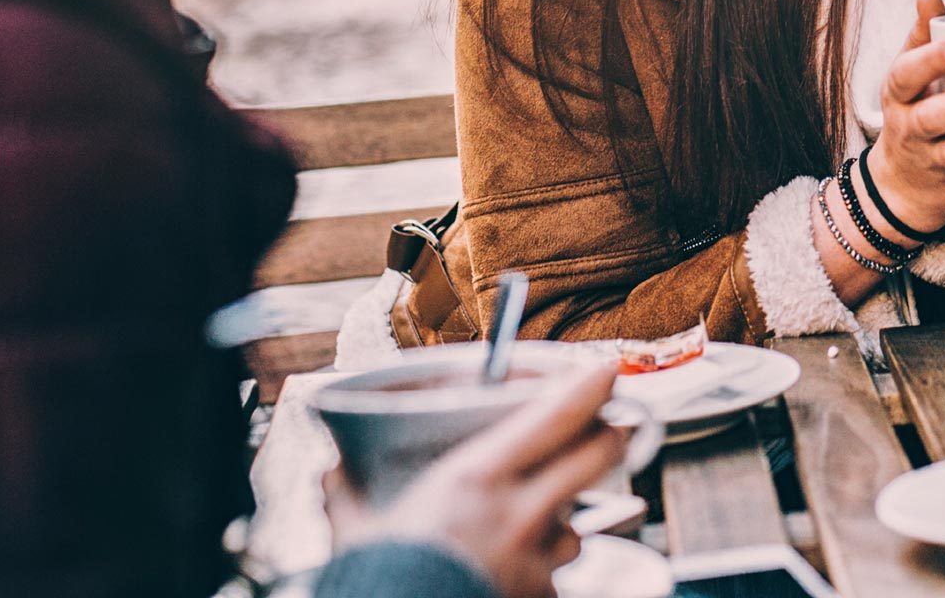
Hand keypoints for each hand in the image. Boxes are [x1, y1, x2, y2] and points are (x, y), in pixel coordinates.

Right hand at [325, 363, 627, 597]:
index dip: (591, 387)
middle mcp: (518, 515)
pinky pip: (553, 581)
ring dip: (562, 524)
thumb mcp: (355, 528)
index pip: (556, 418)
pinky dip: (539, 578)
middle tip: (608, 429)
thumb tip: (334, 468)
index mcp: (477, 480)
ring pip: (575, 529)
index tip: (605, 369)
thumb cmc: (380, 578)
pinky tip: (511, 577)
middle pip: (596, 458)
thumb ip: (349, 493)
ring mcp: (536, 561)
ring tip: (533, 528)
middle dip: (609, 438)